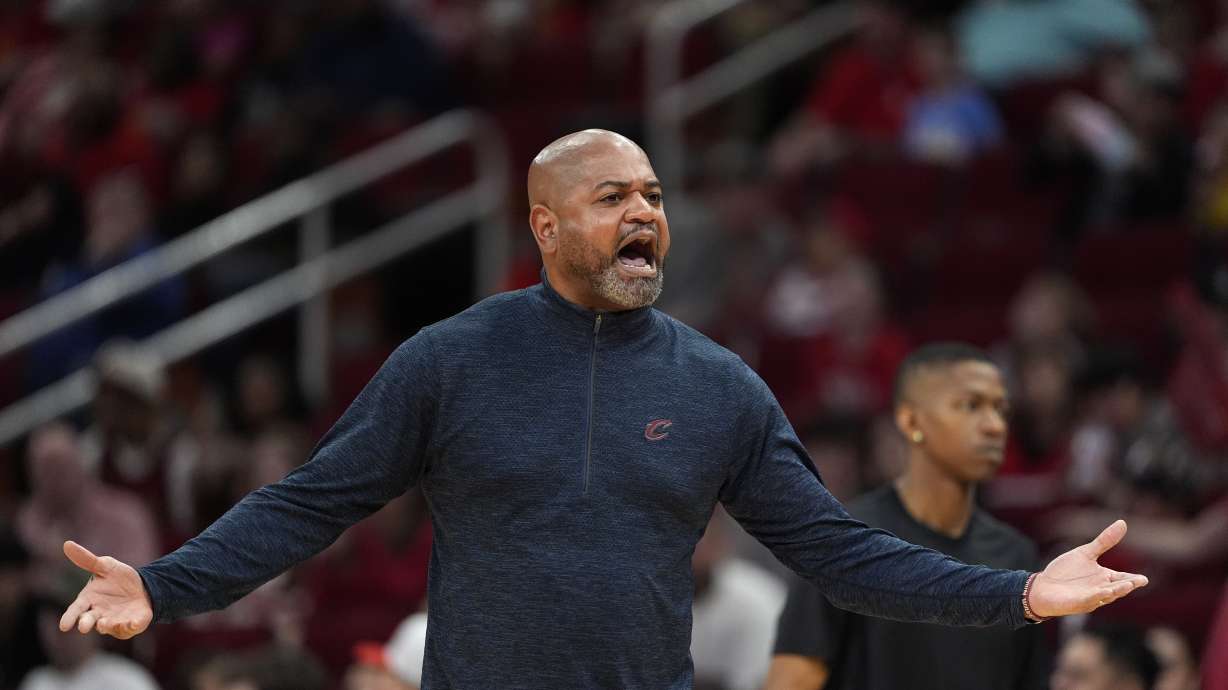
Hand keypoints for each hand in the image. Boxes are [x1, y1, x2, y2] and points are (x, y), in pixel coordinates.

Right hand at [58, 541, 152, 638]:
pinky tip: (133, 622)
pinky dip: (131, 626)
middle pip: (88, 620)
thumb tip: (67, 544)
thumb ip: (87, 559)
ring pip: (107, 627)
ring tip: (104, 623)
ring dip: (106, 626)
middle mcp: (99, 614)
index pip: (76, 609)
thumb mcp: (105, 566)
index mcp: (89, 600)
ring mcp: (114, 621)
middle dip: (85, 623)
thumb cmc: (118, 578)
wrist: (143, 587)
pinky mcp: (131, 624)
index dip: (69, 617)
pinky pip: (130, 627)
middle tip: (83, 626)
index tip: (63, 626)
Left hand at [1029, 520, 1148, 618]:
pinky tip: (1104, 592)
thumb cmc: (1065, 572)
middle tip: (1140, 581)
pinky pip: (1089, 600)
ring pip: (1106, 595)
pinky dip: (1096, 596)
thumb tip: (1123, 522)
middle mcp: (1101, 590)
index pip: (1122, 579)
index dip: (1133, 580)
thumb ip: (1104, 541)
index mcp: (1104, 578)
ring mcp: (1090, 598)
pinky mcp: (1077, 603)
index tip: (1144, 579)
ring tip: (1126, 586)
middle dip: (1128, 585)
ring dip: (1116, 591)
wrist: (1042, 587)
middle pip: (1118, 588)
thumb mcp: (1085, 553)